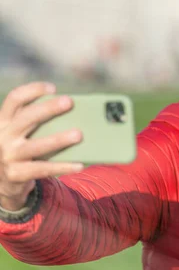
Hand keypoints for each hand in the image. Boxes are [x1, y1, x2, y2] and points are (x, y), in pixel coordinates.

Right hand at [0, 82, 82, 210]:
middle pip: (26, 118)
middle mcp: (3, 136)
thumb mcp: (20, 134)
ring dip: (58, 139)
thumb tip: (76, 114)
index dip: (32, 90)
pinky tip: (79, 164)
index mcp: (4, 122)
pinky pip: (43, 169)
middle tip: (69, 102)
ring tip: (78, 134)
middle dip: (48, 108)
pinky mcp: (16, 174)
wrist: (1, 181)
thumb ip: (37, 124)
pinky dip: (62, 166)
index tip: (53, 88)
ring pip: (36, 146)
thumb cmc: (20, 150)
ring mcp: (8, 156)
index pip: (14, 99)